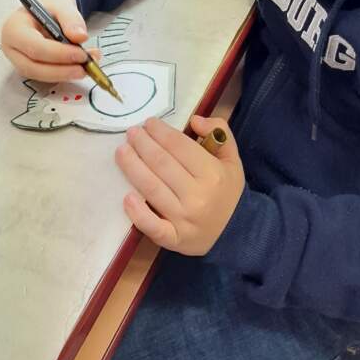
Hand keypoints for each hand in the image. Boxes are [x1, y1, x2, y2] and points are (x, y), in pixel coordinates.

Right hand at [0, 0, 99, 80]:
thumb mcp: (62, 4)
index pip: (34, 47)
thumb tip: (80, 37)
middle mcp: (12, 47)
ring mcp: (19, 59)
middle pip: (33, 67)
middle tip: (85, 66)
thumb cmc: (50, 5)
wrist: (47, 8)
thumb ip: (71, 19)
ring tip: (87, 66)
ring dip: (65, 74)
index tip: (81, 54)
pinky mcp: (30, 67)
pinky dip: (64, 74)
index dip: (59, 54)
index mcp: (14, 28)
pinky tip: (80, 66)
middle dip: (61, 70)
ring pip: (40, 75)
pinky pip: (46, 77)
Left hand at [115, 115, 244, 254]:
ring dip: (132, 168)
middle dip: (143, 144)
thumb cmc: (228, 190)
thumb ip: (219, 131)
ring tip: (121, 152)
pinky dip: (138, 213)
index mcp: (212, 173)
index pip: (179, 146)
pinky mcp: (174, 239)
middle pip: (162, 164)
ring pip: (152, 189)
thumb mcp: (232, 157)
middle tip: (131, 132)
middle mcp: (197, 195)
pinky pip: (152, 226)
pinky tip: (126, 197)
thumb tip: (194, 120)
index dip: (161, 132)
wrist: (237, 231)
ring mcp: (184, 219)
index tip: (148, 123)